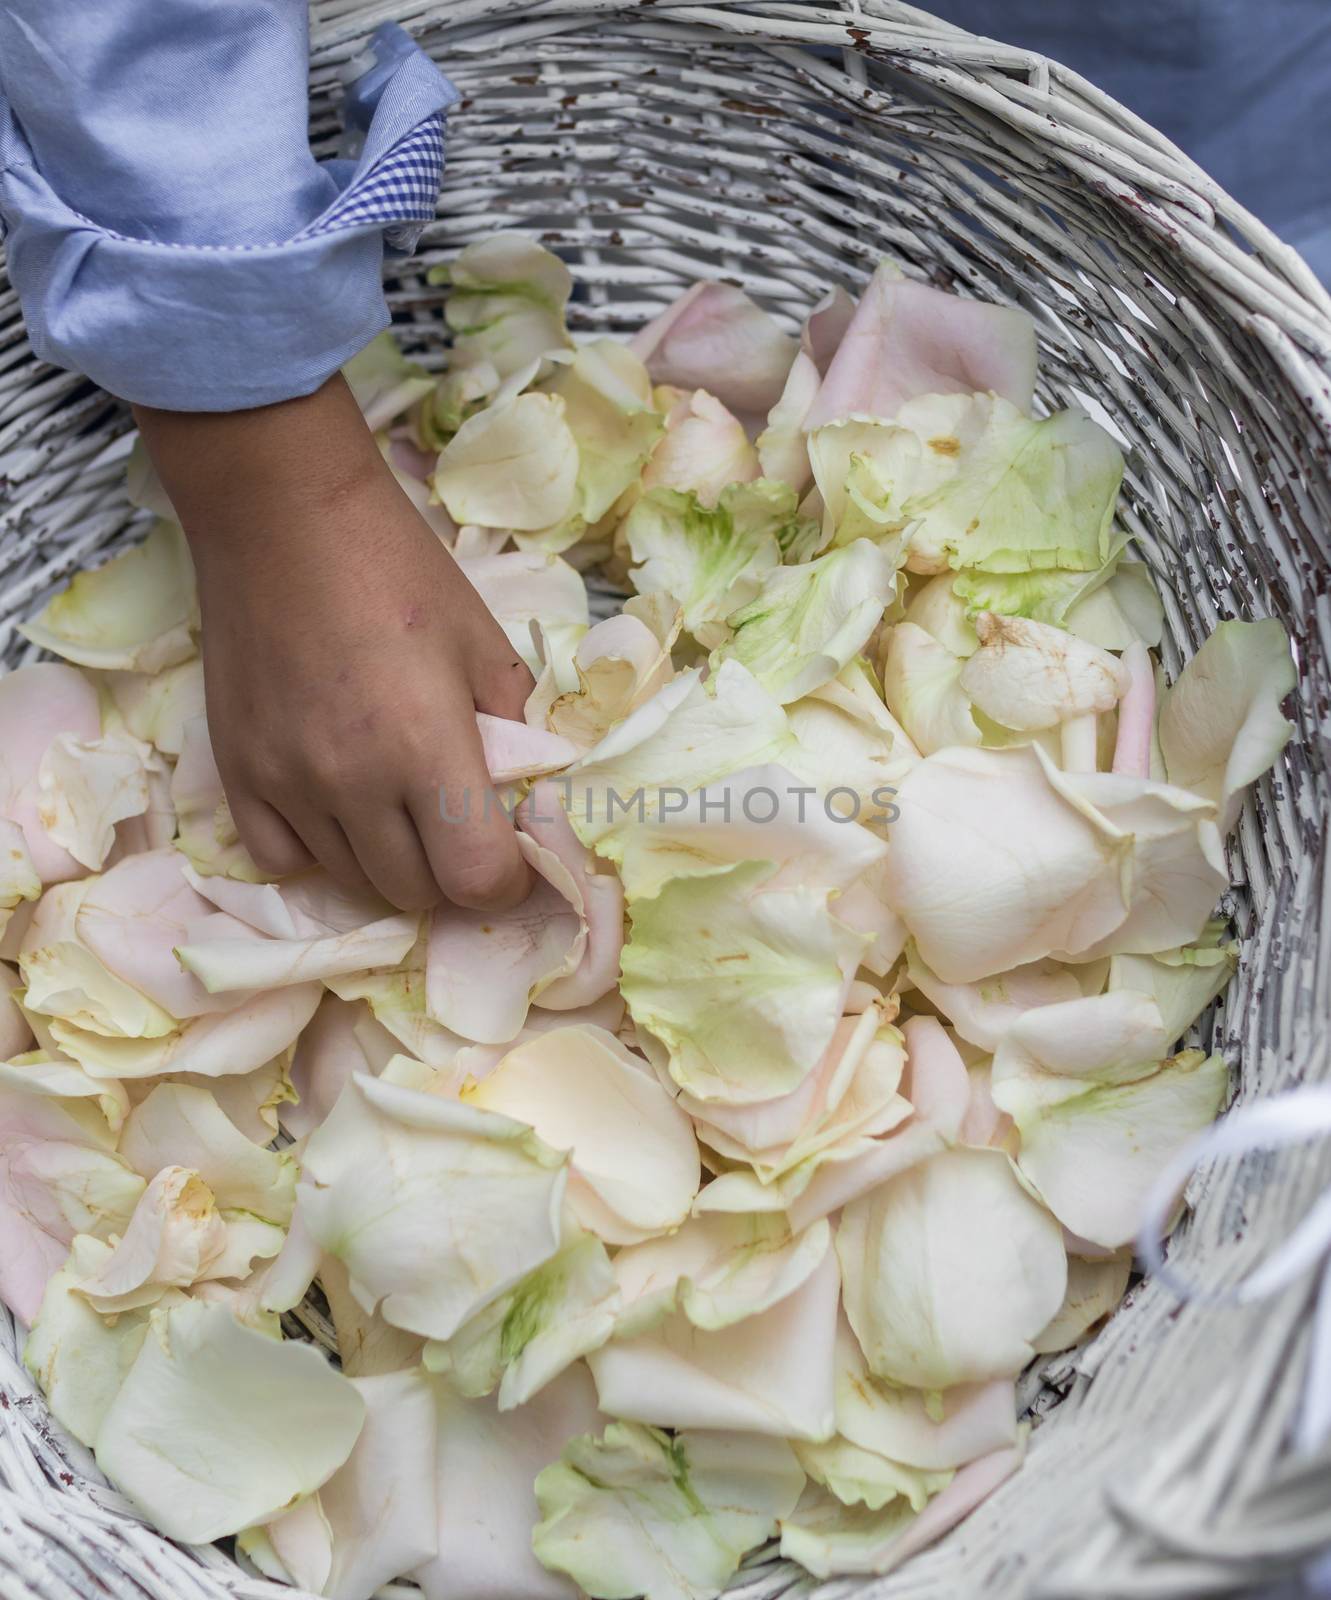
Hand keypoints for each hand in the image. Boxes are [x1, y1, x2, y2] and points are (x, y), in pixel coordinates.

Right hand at [134, 375, 533, 910]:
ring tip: (398, 808)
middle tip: (457, 826)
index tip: (512, 854)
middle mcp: (354, 782)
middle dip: (450, 873)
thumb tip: (527, 798)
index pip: (477, 879)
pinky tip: (336, 808)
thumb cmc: (400, 572)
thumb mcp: (485, 644)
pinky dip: (318, 851)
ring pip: (351, 880)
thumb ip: (515, 731)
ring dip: (387, 861)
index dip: (507, 881)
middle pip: (414, 892)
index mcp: (427, 748)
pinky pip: (282, 860)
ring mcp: (288, 783)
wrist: (283, 519)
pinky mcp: (238, 773)